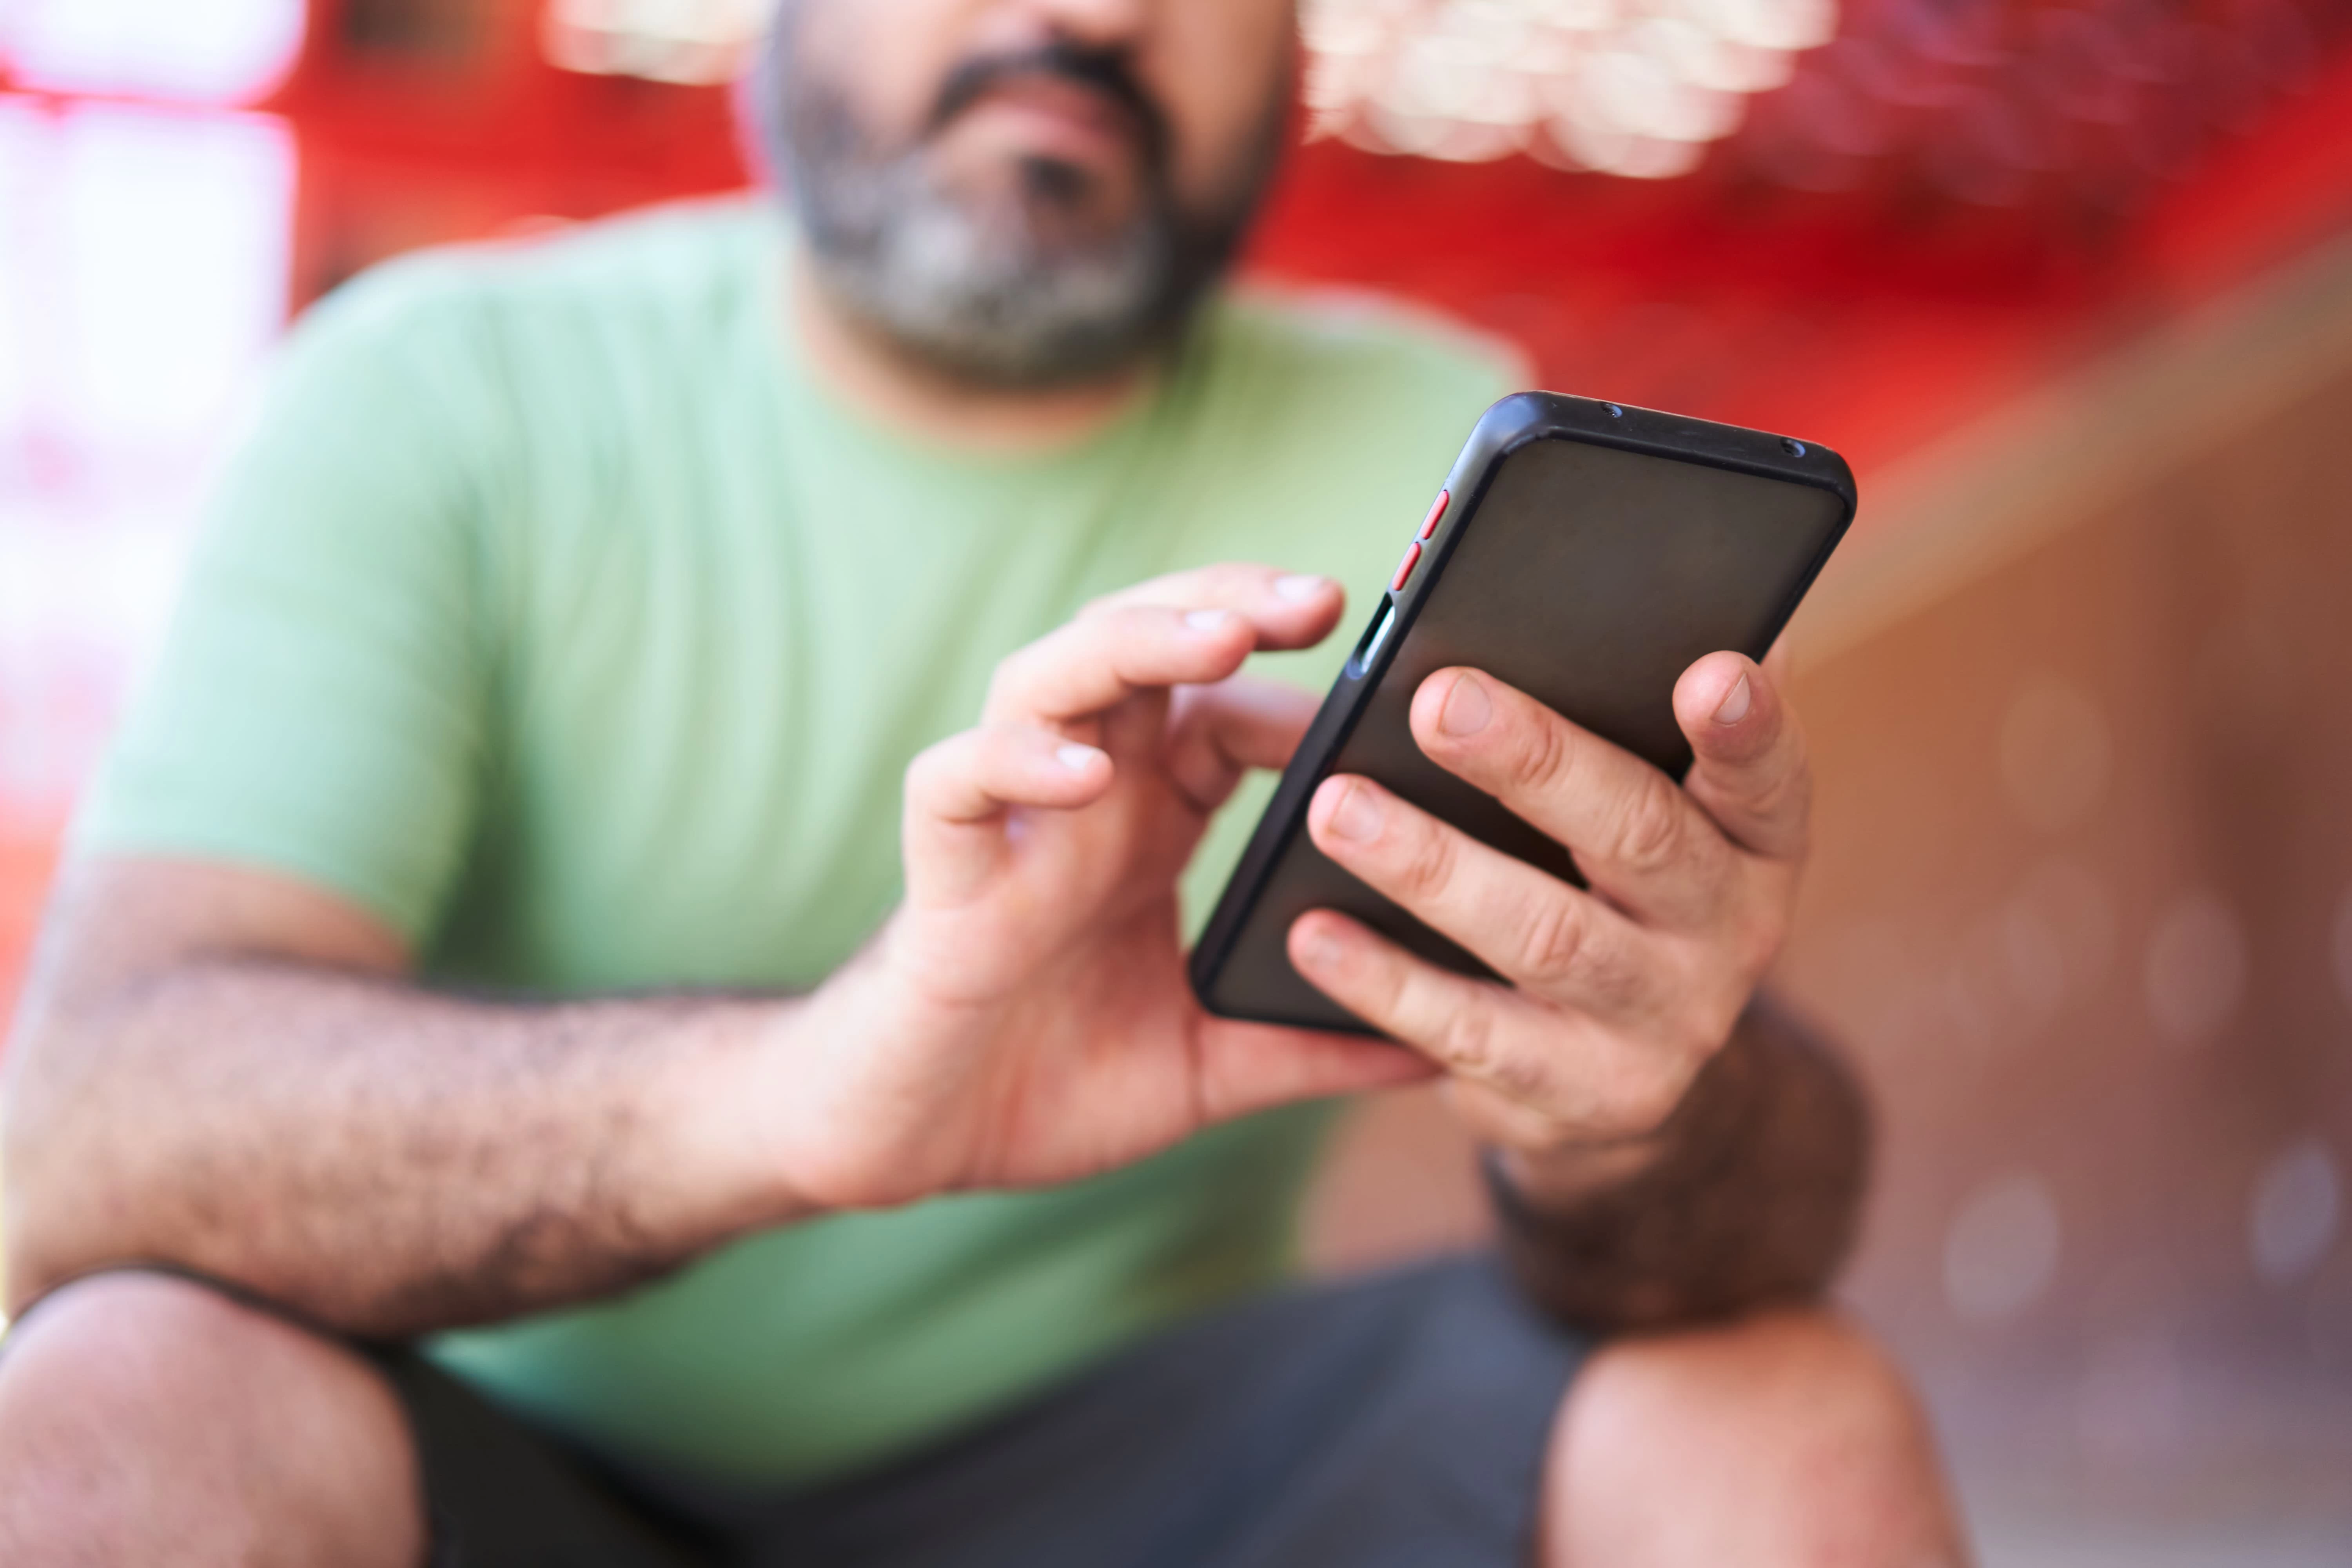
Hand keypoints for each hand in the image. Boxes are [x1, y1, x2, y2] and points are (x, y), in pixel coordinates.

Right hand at [774, 566, 1427, 1208]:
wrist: (916, 1145)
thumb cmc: (1048, 1086)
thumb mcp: (1209, 1068)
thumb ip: (1309, 1049)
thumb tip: (1443, 1057)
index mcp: (1150, 820)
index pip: (1230, 707)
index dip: (1303, 688)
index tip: (1393, 687)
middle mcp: (1084, 797)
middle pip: (1144, 643)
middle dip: (1227, 603)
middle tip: (1322, 598)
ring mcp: (1009, 823)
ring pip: (1053, 676)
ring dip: (1134, 642)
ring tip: (1217, 638)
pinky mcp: (943, 872)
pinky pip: (958, 781)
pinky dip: (1014, 760)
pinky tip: (1083, 773)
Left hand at [1286, 651, 1808, 1191]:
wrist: (1624, 1061)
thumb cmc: (1622, 881)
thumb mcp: (1663, 803)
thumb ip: (1641, 711)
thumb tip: (1644, 594)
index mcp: (1756, 838)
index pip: (1767, 771)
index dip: (1744, 724)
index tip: (1708, 669)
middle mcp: (1734, 932)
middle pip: (1642, 837)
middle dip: (1538, 764)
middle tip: (1437, 702)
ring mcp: (1665, 1023)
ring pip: (1547, 936)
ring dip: (1434, 867)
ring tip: (1339, 808)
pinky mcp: (1585, 1097)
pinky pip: (1473, 1035)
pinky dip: (1388, 983)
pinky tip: (1313, 935)